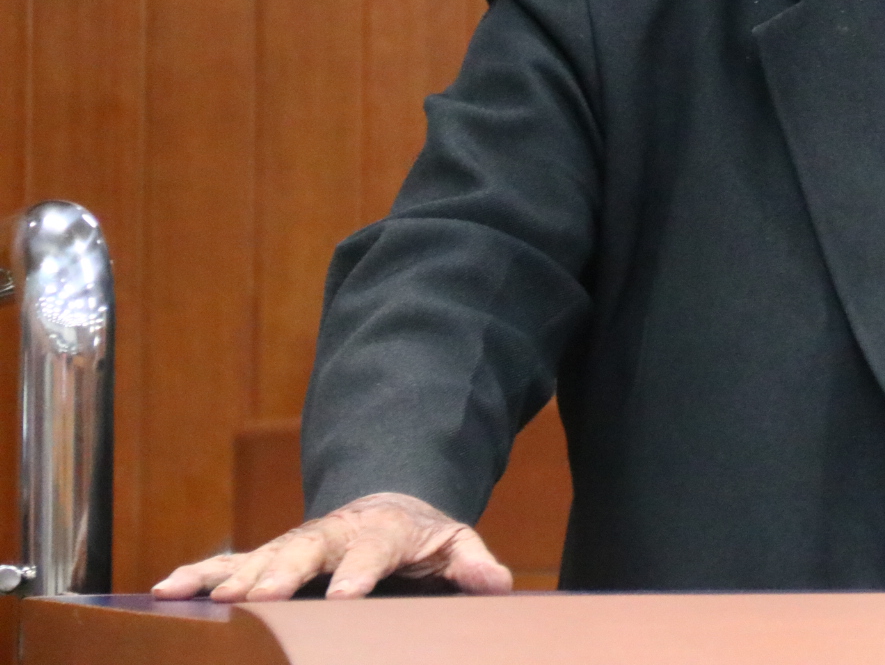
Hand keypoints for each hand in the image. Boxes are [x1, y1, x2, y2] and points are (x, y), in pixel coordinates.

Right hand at [152, 491, 512, 600]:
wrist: (389, 506)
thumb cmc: (421, 535)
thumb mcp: (456, 542)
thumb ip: (474, 562)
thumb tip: (498, 583)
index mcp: (381, 532)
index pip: (371, 552)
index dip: (358, 574)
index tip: (343, 597)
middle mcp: (332, 534)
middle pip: (306, 551)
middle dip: (280, 573)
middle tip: (256, 598)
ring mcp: (297, 543)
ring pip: (261, 556)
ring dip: (231, 576)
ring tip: (203, 598)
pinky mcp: (270, 554)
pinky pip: (229, 561)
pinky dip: (199, 573)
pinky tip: (166, 589)